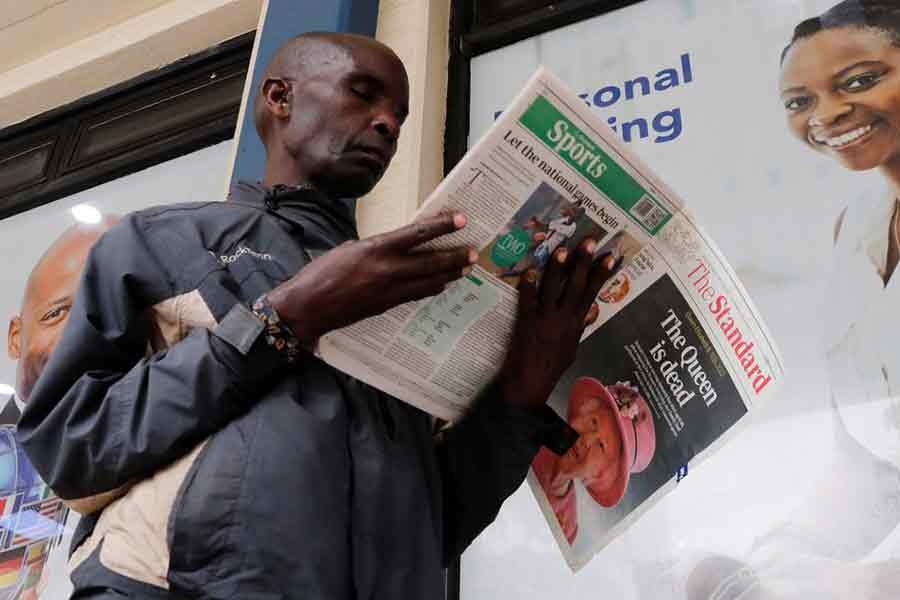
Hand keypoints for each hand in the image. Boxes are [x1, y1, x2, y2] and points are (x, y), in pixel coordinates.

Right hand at [267, 213, 475, 343]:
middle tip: (474, 253)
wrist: (308, 307)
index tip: (460, 220)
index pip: (417, 234)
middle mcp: (387, 269)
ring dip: (449, 274)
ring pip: (429, 282)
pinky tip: (441, 284)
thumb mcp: (347, 249)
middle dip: (456, 257)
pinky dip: (431, 288)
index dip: (441, 226)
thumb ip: (373, 247)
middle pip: (431, 262)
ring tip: (465, 269)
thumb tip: (390, 247)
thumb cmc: (321, 274)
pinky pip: (416, 295)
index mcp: (376, 248)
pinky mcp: (387, 306)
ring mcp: (389, 290)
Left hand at [498, 239, 620, 408]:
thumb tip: (592, 311)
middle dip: (583, 262)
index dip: (601, 273)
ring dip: (558, 268)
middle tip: (589, 240)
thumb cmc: (552, 365)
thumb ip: (580, 326)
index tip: (611, 256)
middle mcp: (563, 318)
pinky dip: (528, 285)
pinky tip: (529, 270)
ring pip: (553, 288)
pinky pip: (527, 300)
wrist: (530, 381)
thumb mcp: (573, 347)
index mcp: (576, 323)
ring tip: (562, 248)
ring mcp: (544, 318)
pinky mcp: (525, 321)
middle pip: (575, 285)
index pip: (592, 293)